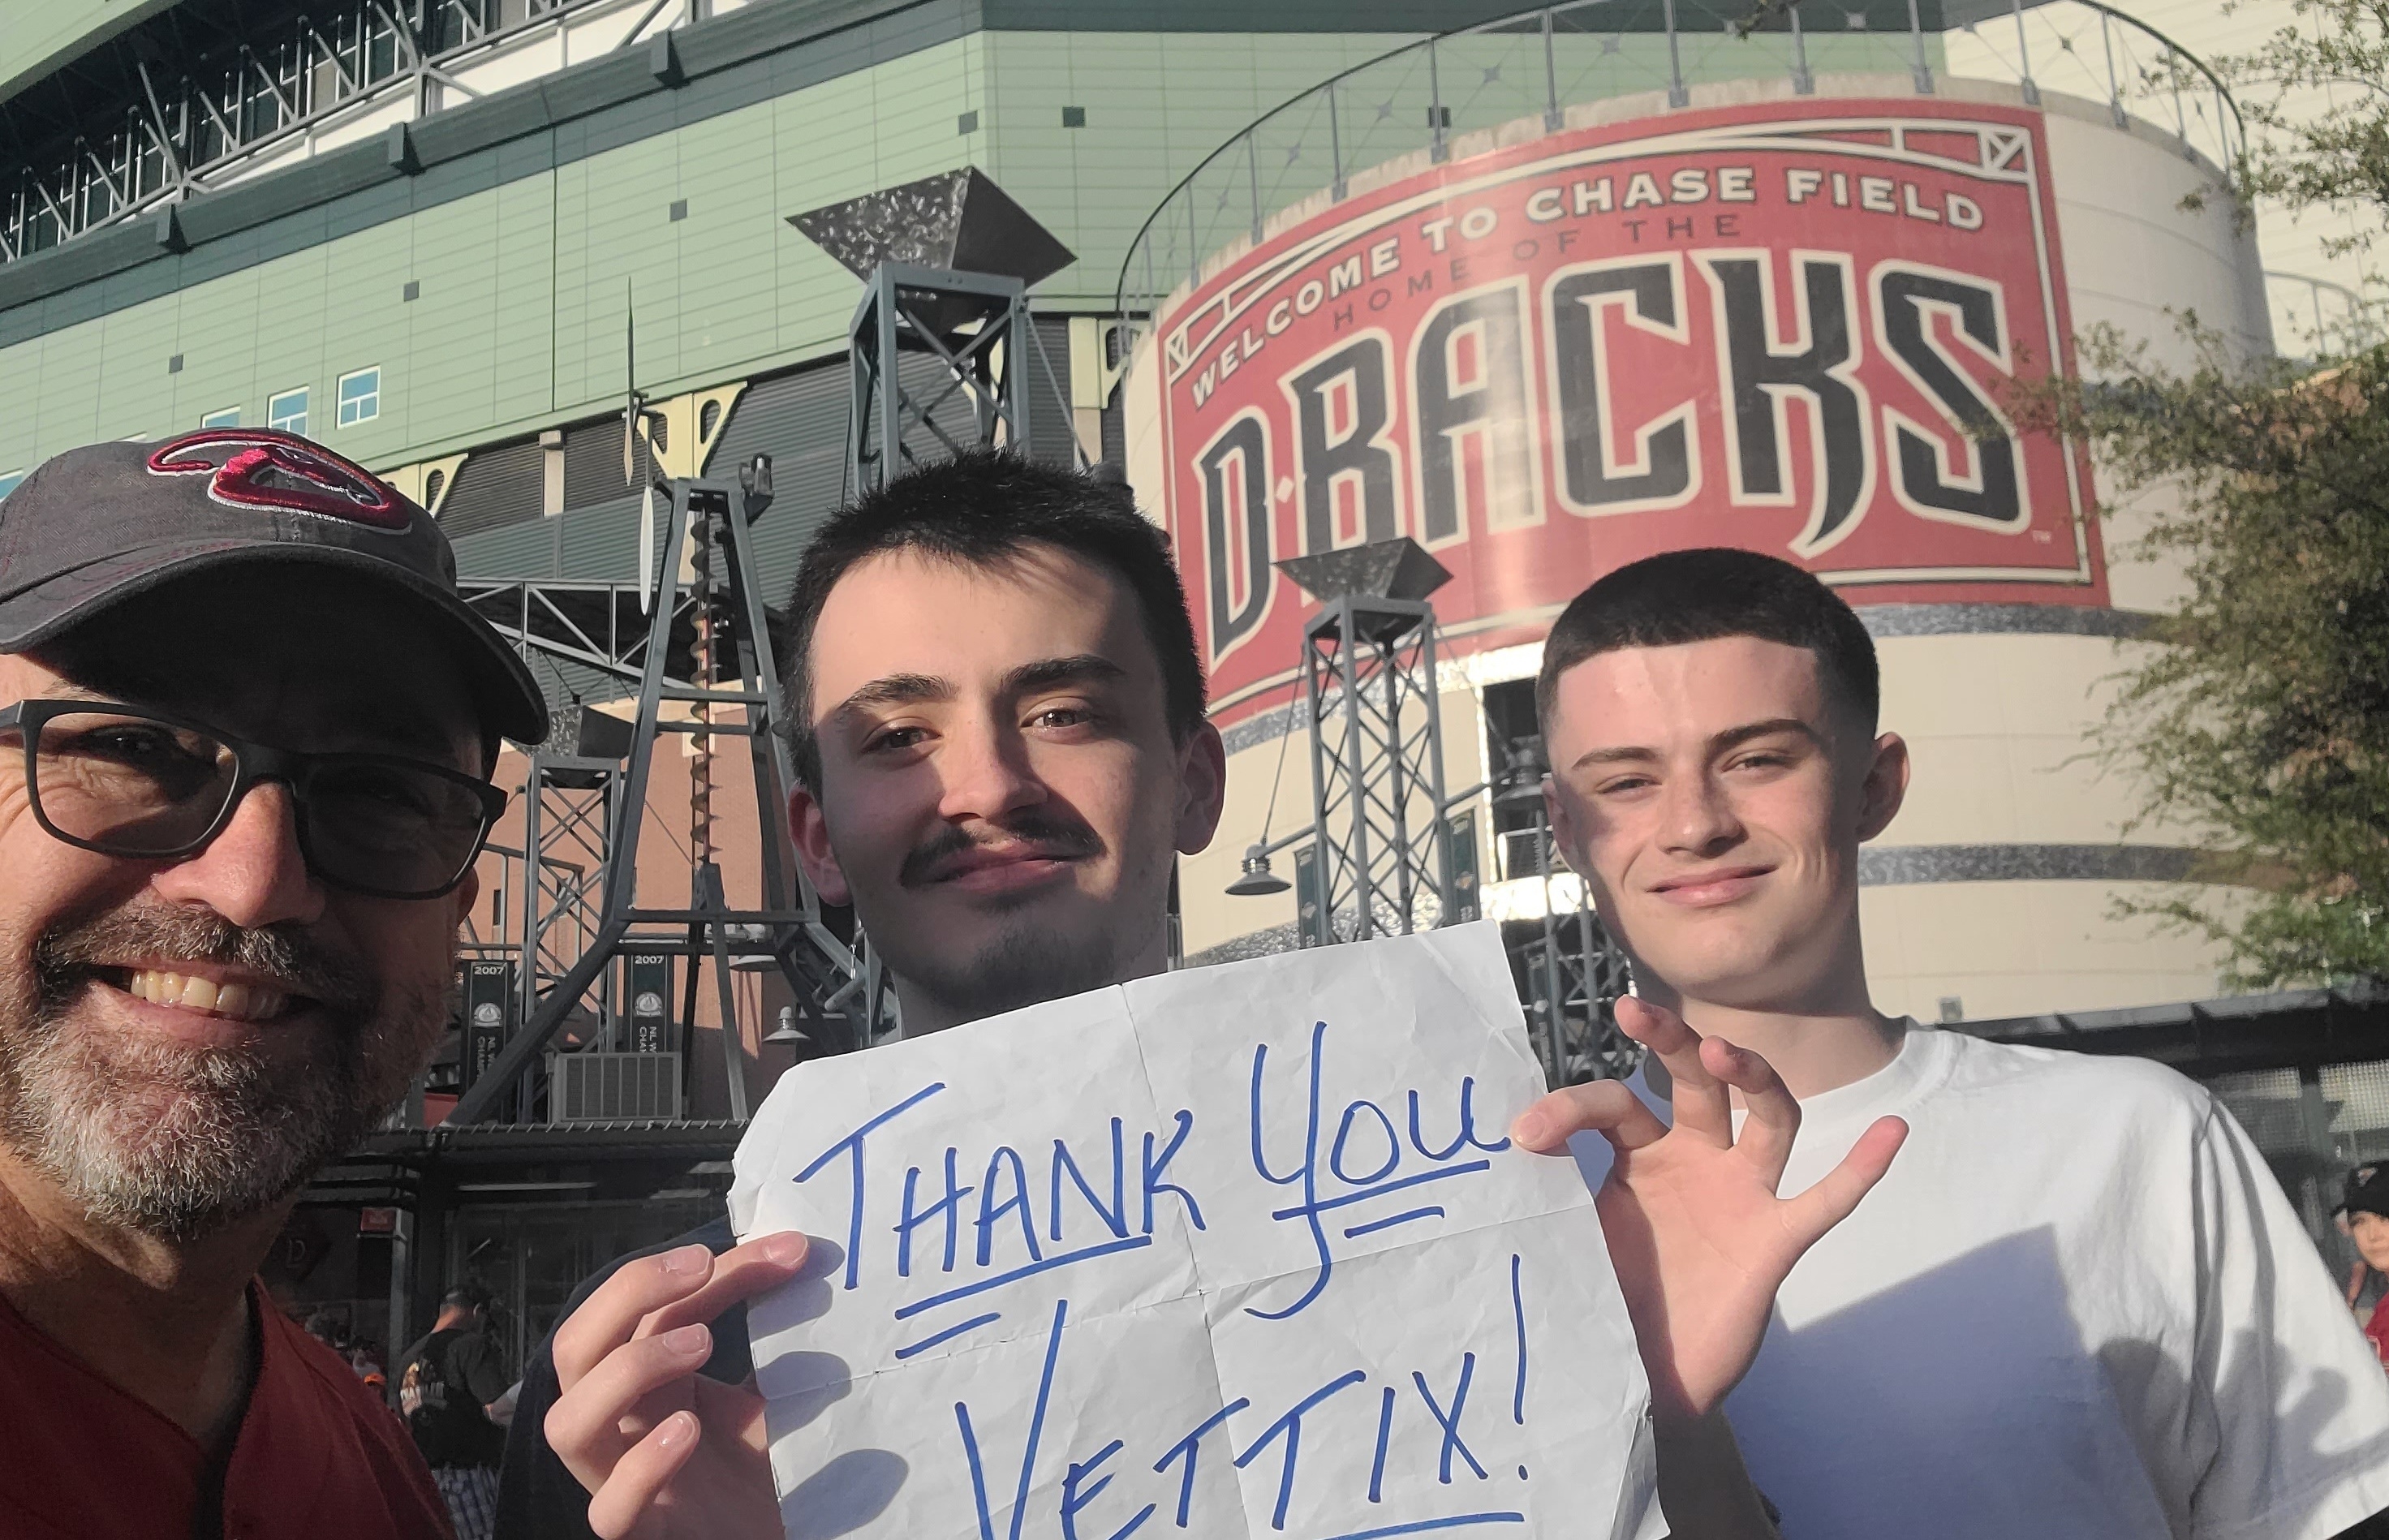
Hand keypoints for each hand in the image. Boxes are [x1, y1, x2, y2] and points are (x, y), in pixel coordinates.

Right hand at [547, 1233, 809, 1538]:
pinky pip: (610, 1509)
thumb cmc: (764, 1466)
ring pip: (569, 1423)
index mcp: (644, 1381)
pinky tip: (687, 1430)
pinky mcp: (643, 1535)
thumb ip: (770, 1333)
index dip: (710, 1270)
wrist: (779, 1535)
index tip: (786, 1250)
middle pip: (574, 1348)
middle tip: (700, 1266)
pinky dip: (642, 1465)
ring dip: (626, 1369)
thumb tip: (797, 1253)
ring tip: (698, 1342)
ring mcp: (618, 1480)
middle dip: (627, 1294)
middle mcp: (620, 1424)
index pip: (649, 1308)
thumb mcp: (767, 1388)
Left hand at [1509, 998, 1904, 1425]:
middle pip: (1696, 1083)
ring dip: (1752, 1079)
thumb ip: (1547, 1195)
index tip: (1523, 1137)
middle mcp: (1695, 1161)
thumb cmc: (1608, 1299)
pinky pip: (1827, 1201)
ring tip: (1721, 1053)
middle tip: (1634, 1011)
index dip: (1569, 1109)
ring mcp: (1741, 1196)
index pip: (1614, 1106)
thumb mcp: (1570, 1237)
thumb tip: (1497, 1155)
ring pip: (1766, 1118)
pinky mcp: (1774, 1241)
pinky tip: (1893, 1129)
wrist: (1644, 1381)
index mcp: (1639, 1157)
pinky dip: (1862, 1167)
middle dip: (1672, 1041)